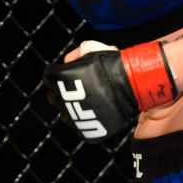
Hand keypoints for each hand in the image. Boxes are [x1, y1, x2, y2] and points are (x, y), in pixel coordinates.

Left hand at [43, 40, 176, 141]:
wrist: (133, 83)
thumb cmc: (114, 65)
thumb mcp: (92, 51)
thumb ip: (77, 54)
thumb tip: (67, 61)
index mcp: (60, 78)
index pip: (48, 77)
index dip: (56, 75)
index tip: (64, 74)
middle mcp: (63, 99)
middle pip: (52, 98)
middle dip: (60, 93)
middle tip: (74, 89)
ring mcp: (76, 117)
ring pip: (65, 116)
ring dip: (71, 110)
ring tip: (85, 104)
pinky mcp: (88, 130)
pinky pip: (80, 131)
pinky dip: (85, 125)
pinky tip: (93, 116)